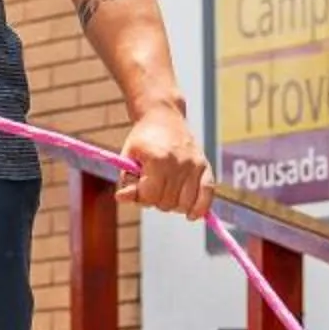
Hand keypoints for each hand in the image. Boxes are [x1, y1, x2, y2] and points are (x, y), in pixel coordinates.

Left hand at [117, 100, 212, 220]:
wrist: (162, 115)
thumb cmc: (143, 139)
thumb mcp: (128, 157)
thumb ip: (126, 181)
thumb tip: (121, 199)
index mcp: (158, 159)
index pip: (150, 196)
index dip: (141, 197)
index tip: (138, 188)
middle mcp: (179, 162)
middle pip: (168, 202)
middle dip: (156, 200)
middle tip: (152, 186)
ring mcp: (194, 164)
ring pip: (186, 203)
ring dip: (174, 205)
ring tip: (167, 192)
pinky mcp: (204, 165)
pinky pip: (207, 194)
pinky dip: (200, 208)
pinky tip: (191, 214)